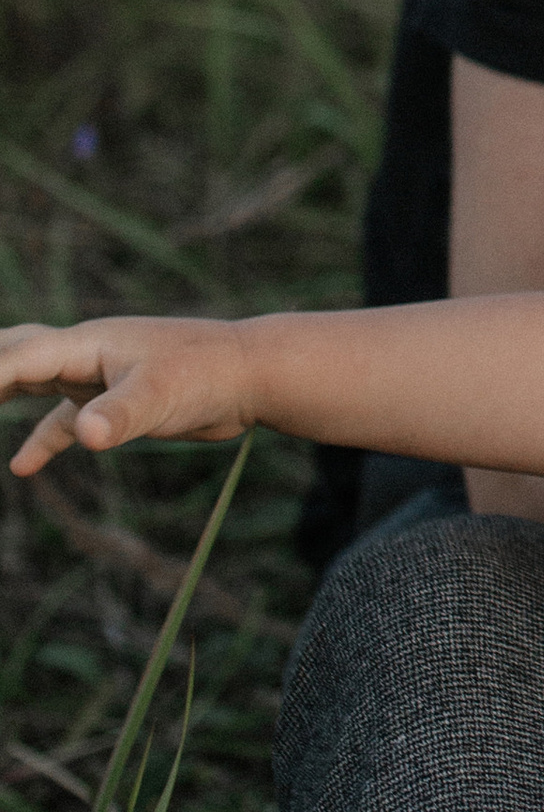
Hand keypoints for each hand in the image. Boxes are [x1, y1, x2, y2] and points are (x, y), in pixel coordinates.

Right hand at [2, 317, 251, 472]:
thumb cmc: (208, 377)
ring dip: (0, 394)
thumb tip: (85, 434)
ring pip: (32, 380)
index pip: (13, 359)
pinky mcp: (114, 402)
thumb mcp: (162, 398)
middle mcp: (83, 353)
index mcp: (84, 345)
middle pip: (13, 354)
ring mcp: (97, 375)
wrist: (251, 375)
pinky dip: (41, 439)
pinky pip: (63, 419)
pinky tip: (21, 467)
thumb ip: (120, 415)